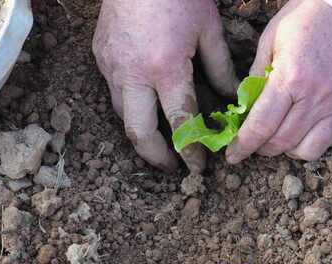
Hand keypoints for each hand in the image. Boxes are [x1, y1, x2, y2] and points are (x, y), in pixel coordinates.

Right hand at [93, 0, 237, 172]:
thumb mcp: (208, 29)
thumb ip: (220, 68)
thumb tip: (231, 97)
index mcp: (165, 68)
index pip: (180, 122)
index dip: (191, 151)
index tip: (199, 167)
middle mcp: (133, 74)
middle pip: (139, 133)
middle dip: (157, 157)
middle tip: (173, 167)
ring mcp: (111, 66)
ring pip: (123, 116)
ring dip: (142, 135)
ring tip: (161, 143)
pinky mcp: (100, 58)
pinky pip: (114, 93)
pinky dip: (131, 108)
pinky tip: (146, 106)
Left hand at [226, 0, 331, 162]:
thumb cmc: (307, 17)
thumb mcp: (270, 39)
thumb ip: (256, 75)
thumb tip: (245, 107)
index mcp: (290, 79)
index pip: (260, 127)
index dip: (243, 146)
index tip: (233, 155)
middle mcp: (316, 98)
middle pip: (281, 143)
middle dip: (261, 149)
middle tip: (254, 143)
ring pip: (306, 152)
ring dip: (287, 150)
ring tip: (280, 137)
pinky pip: (331, 143)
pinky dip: (313, 143)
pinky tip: (304, 130)